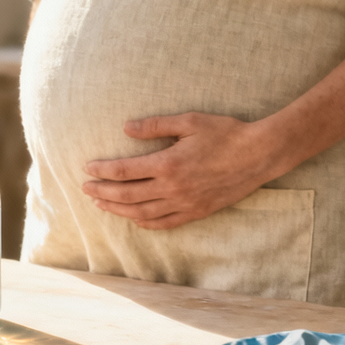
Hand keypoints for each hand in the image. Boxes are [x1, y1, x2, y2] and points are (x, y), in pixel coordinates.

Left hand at [81, 112, 272, 229]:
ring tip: (101, 204)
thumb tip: (125, 127)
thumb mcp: (189, 121)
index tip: (87, 168)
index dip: (103, 171)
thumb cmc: (224, 133)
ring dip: (119, 210)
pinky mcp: (198, 211)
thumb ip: (155, 126)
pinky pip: (166, 223)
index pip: (125, 171)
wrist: (259, 154)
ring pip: (143, 213)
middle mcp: (174, 188)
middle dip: (103, 193)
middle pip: (128, 195)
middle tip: (85, 189)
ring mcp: (186, 203)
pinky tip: (135, 220)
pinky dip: (146, 223)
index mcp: (168, 164)